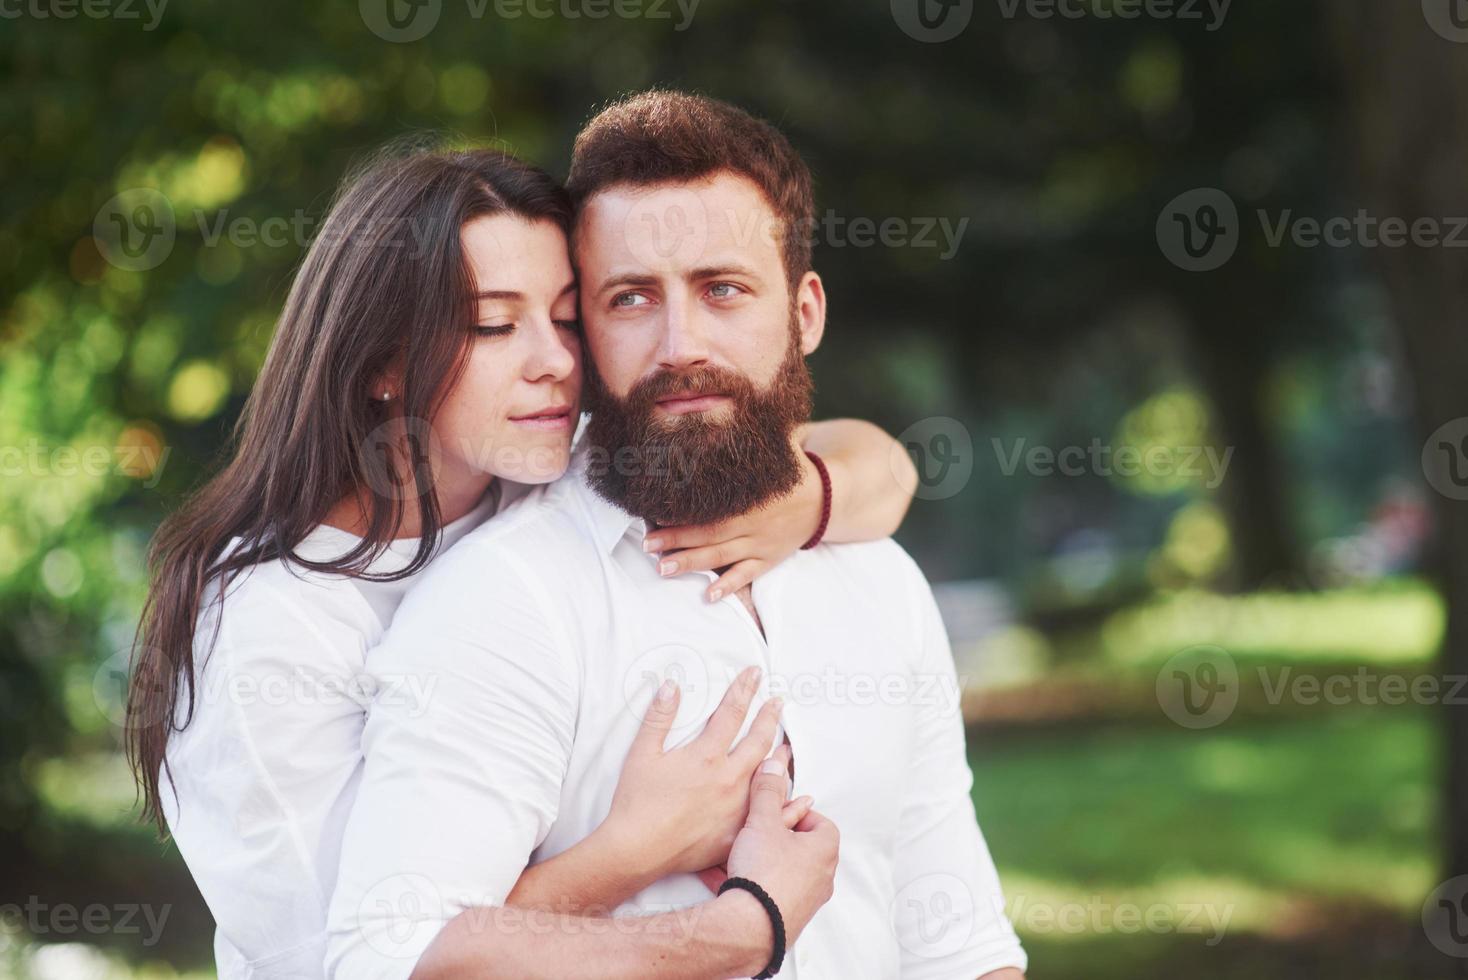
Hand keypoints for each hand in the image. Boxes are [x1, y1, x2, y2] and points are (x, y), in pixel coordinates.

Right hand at [599, 666, 788, 877]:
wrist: (637, 850)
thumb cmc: (637, 802)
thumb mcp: (642, 753)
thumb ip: (659, 717)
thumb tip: (671, 686)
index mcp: (705, 756)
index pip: (731, 713)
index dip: (744, 689)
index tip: (755, 674)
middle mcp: (727, 779)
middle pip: (757, 741)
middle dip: (769, 718)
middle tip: (777, 703)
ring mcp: (735, 808)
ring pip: (768, 776)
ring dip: (779, 756)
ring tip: (786, 745)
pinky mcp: (735, 833)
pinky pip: (770, 817)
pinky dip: (788, 805)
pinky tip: (801, 799)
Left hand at [642, 435, 820, 601]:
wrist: (827, 500)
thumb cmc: (792, 472)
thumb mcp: (777, 450)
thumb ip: (750, 439)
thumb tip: (722, 411)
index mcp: (752, 498)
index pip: (713, 507)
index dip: (685, 512)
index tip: (656, 512)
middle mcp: (755, 524)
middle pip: (710, 535)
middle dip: (677, 540)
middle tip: (648, 545)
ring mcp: (761, 545)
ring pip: (723, 557)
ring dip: (692, 564)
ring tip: (663, 569)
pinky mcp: (768, 560)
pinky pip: (748, 576)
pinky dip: (729, 587)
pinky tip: (709, 596)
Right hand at [721, 751, 839, 950]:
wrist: (749, 929)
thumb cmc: (764, 872)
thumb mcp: (762, 820)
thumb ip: (768, 790)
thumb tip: (776, 762)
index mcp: (824, 850)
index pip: (819, 821)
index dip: (795, 812)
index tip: (773, 810)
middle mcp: (821, 878)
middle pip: (798, 847)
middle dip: (772, 837)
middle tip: (751, 830)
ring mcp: (805, 901)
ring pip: (780, 871)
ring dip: (758, 860)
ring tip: (731, 854)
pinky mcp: (786, 919)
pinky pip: (767, 893)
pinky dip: (749, 883)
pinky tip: (721, 877)